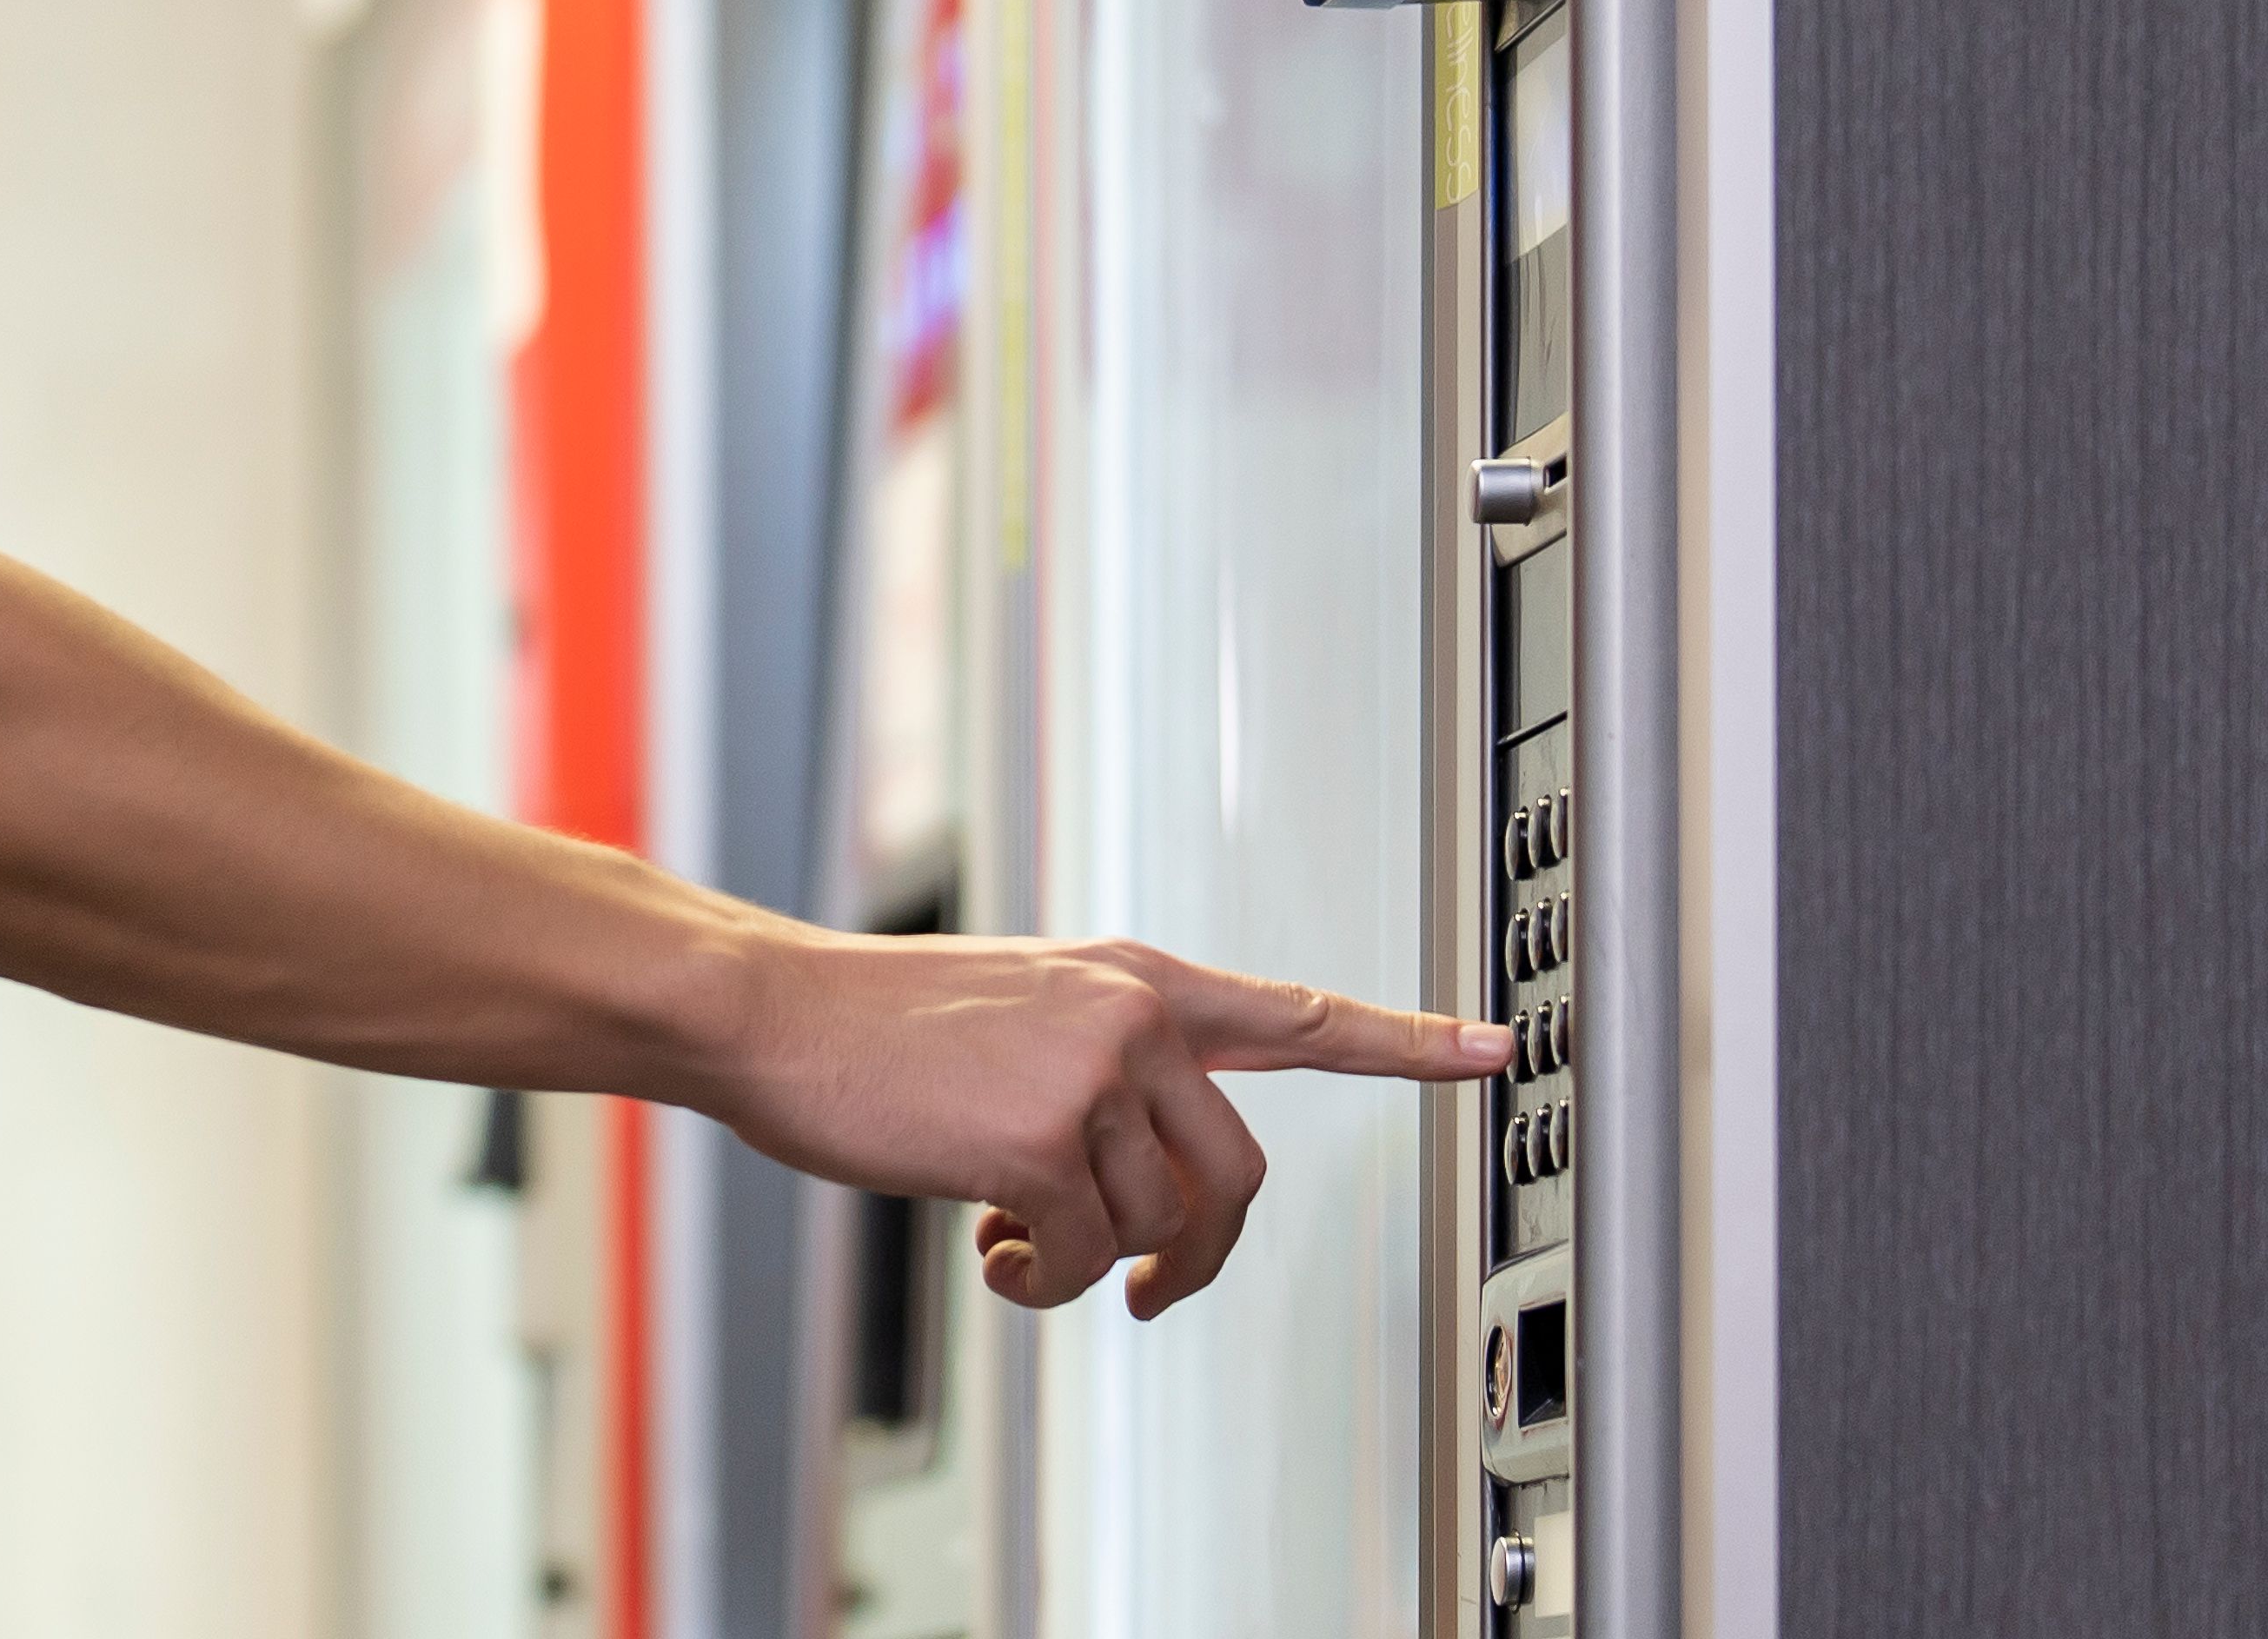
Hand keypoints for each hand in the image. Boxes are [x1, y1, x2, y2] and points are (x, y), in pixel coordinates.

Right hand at [713, 931, 1505, 1319]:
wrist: (774, 1013)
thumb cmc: (879, 1025)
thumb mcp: (1019, 1011)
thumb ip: (1106, 1068)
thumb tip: (1146, 1192)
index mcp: (1137, 979)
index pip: (1301, 1014)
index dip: (1408, 1039)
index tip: (1494, 1049)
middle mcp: (1134, 1015)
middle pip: (1238, 1177)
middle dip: (1197, 1256)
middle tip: (1151, 1288)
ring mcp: (1091, 1071)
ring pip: (1150, 1226)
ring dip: (1087, 1265)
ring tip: (1012, 1239)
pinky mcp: (1039, 1137)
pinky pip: (1085, 1259)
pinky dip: (1040, 1283)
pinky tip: (991, 1252)